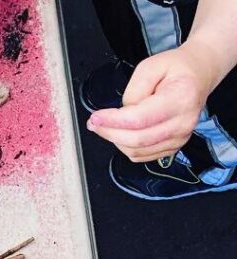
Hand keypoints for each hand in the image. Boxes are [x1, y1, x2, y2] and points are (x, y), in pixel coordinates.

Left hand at [87, 43, 216, 161]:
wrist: (199, 74)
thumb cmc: (177, 68)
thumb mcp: (151, 66)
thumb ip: (133, 90)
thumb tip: (121, 114)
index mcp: (180, 98)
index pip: (139, 119)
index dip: (113, 121)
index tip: (96, 117)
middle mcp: (183, 121)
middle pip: (136, 140)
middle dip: (109, 133)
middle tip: (95, 123)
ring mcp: (179, 137)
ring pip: (136, 151)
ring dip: (116, 141)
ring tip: (108, 125)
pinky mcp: (173, 146)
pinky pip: (141, 156)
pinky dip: (126, 147)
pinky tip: (122, 133)